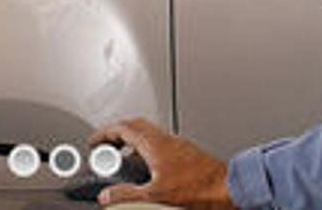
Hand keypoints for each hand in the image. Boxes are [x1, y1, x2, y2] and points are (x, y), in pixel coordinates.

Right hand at [87, 118, 236, 208]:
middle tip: (105, 146)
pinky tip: (148, 166)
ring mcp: (177, 144)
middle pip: (134, 125)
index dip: (104, 134)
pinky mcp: (185, 152)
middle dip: (116, 133)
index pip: (122, 129)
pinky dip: (146, 148)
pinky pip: (159, 142)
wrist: (227, 187)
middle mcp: (165, 139)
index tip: (94, 142)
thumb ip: (127, 194)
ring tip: (123, 157)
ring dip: (132, 141)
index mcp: (154, 144)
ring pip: (148, 133)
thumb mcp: (155, 194)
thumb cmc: (198, 187)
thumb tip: (106, 196)